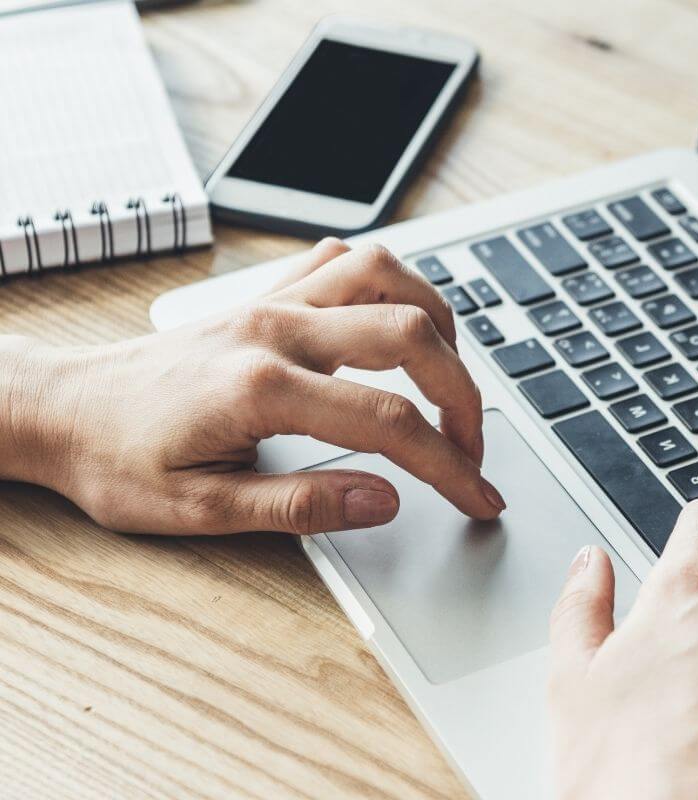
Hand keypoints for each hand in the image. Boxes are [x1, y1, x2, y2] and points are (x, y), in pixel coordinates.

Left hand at [0, 238, 504, 534]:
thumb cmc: (119, 460)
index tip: (479, 498)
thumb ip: (301, 505)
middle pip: (410, 336)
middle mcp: (275, 329)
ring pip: (387, 275)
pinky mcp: (266, 296)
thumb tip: (385, 500)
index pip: (389, 421)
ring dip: (439, 324)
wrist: (63, 411)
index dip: (450, 465)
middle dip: (463, 396)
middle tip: (471, 448)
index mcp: (262, 387)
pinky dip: (392, 285)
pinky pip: (346, 260)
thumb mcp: (202, 509)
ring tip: (450, 378)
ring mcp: (272, 303)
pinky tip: (399, 324)